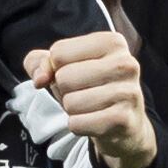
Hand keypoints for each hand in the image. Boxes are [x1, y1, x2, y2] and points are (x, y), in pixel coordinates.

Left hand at [27, 25, 155, 167]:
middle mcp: (125, 63)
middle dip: (64, 90)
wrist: (124, 121)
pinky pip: (77, 124)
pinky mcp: (122, 119)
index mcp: (112, 42)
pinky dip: (78, 125)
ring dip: (71, 109)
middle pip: (64, 77)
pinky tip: (94, 120)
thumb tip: (40, 78)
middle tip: (83, 93)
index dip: (56, 68)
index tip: (74, 73)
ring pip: (70, 102)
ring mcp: (127, 92)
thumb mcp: (64, 65)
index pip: (59, 52)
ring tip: (90, 106)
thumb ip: (39, 62)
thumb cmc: (91, 86)